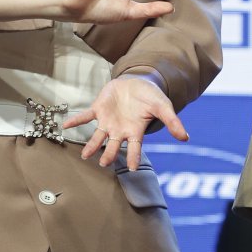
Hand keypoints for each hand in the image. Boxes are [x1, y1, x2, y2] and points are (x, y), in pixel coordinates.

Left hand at [64, 75, 188, 171]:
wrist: (137, 82)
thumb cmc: (150, 98)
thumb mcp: (163, 107)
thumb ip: (172, 122)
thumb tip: (185, 137)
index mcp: (135, 132)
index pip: (134, 148)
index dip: (133, 158)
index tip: (132, 168)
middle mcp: (119, 130)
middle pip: (113, 147)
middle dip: (108, 155)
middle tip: (104, 163)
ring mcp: (108, 121)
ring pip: (98, 137)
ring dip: (91, 145)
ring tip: (85, 155)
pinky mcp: (98, 109)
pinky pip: (85, 116)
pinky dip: (76, 120)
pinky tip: (66, 125)